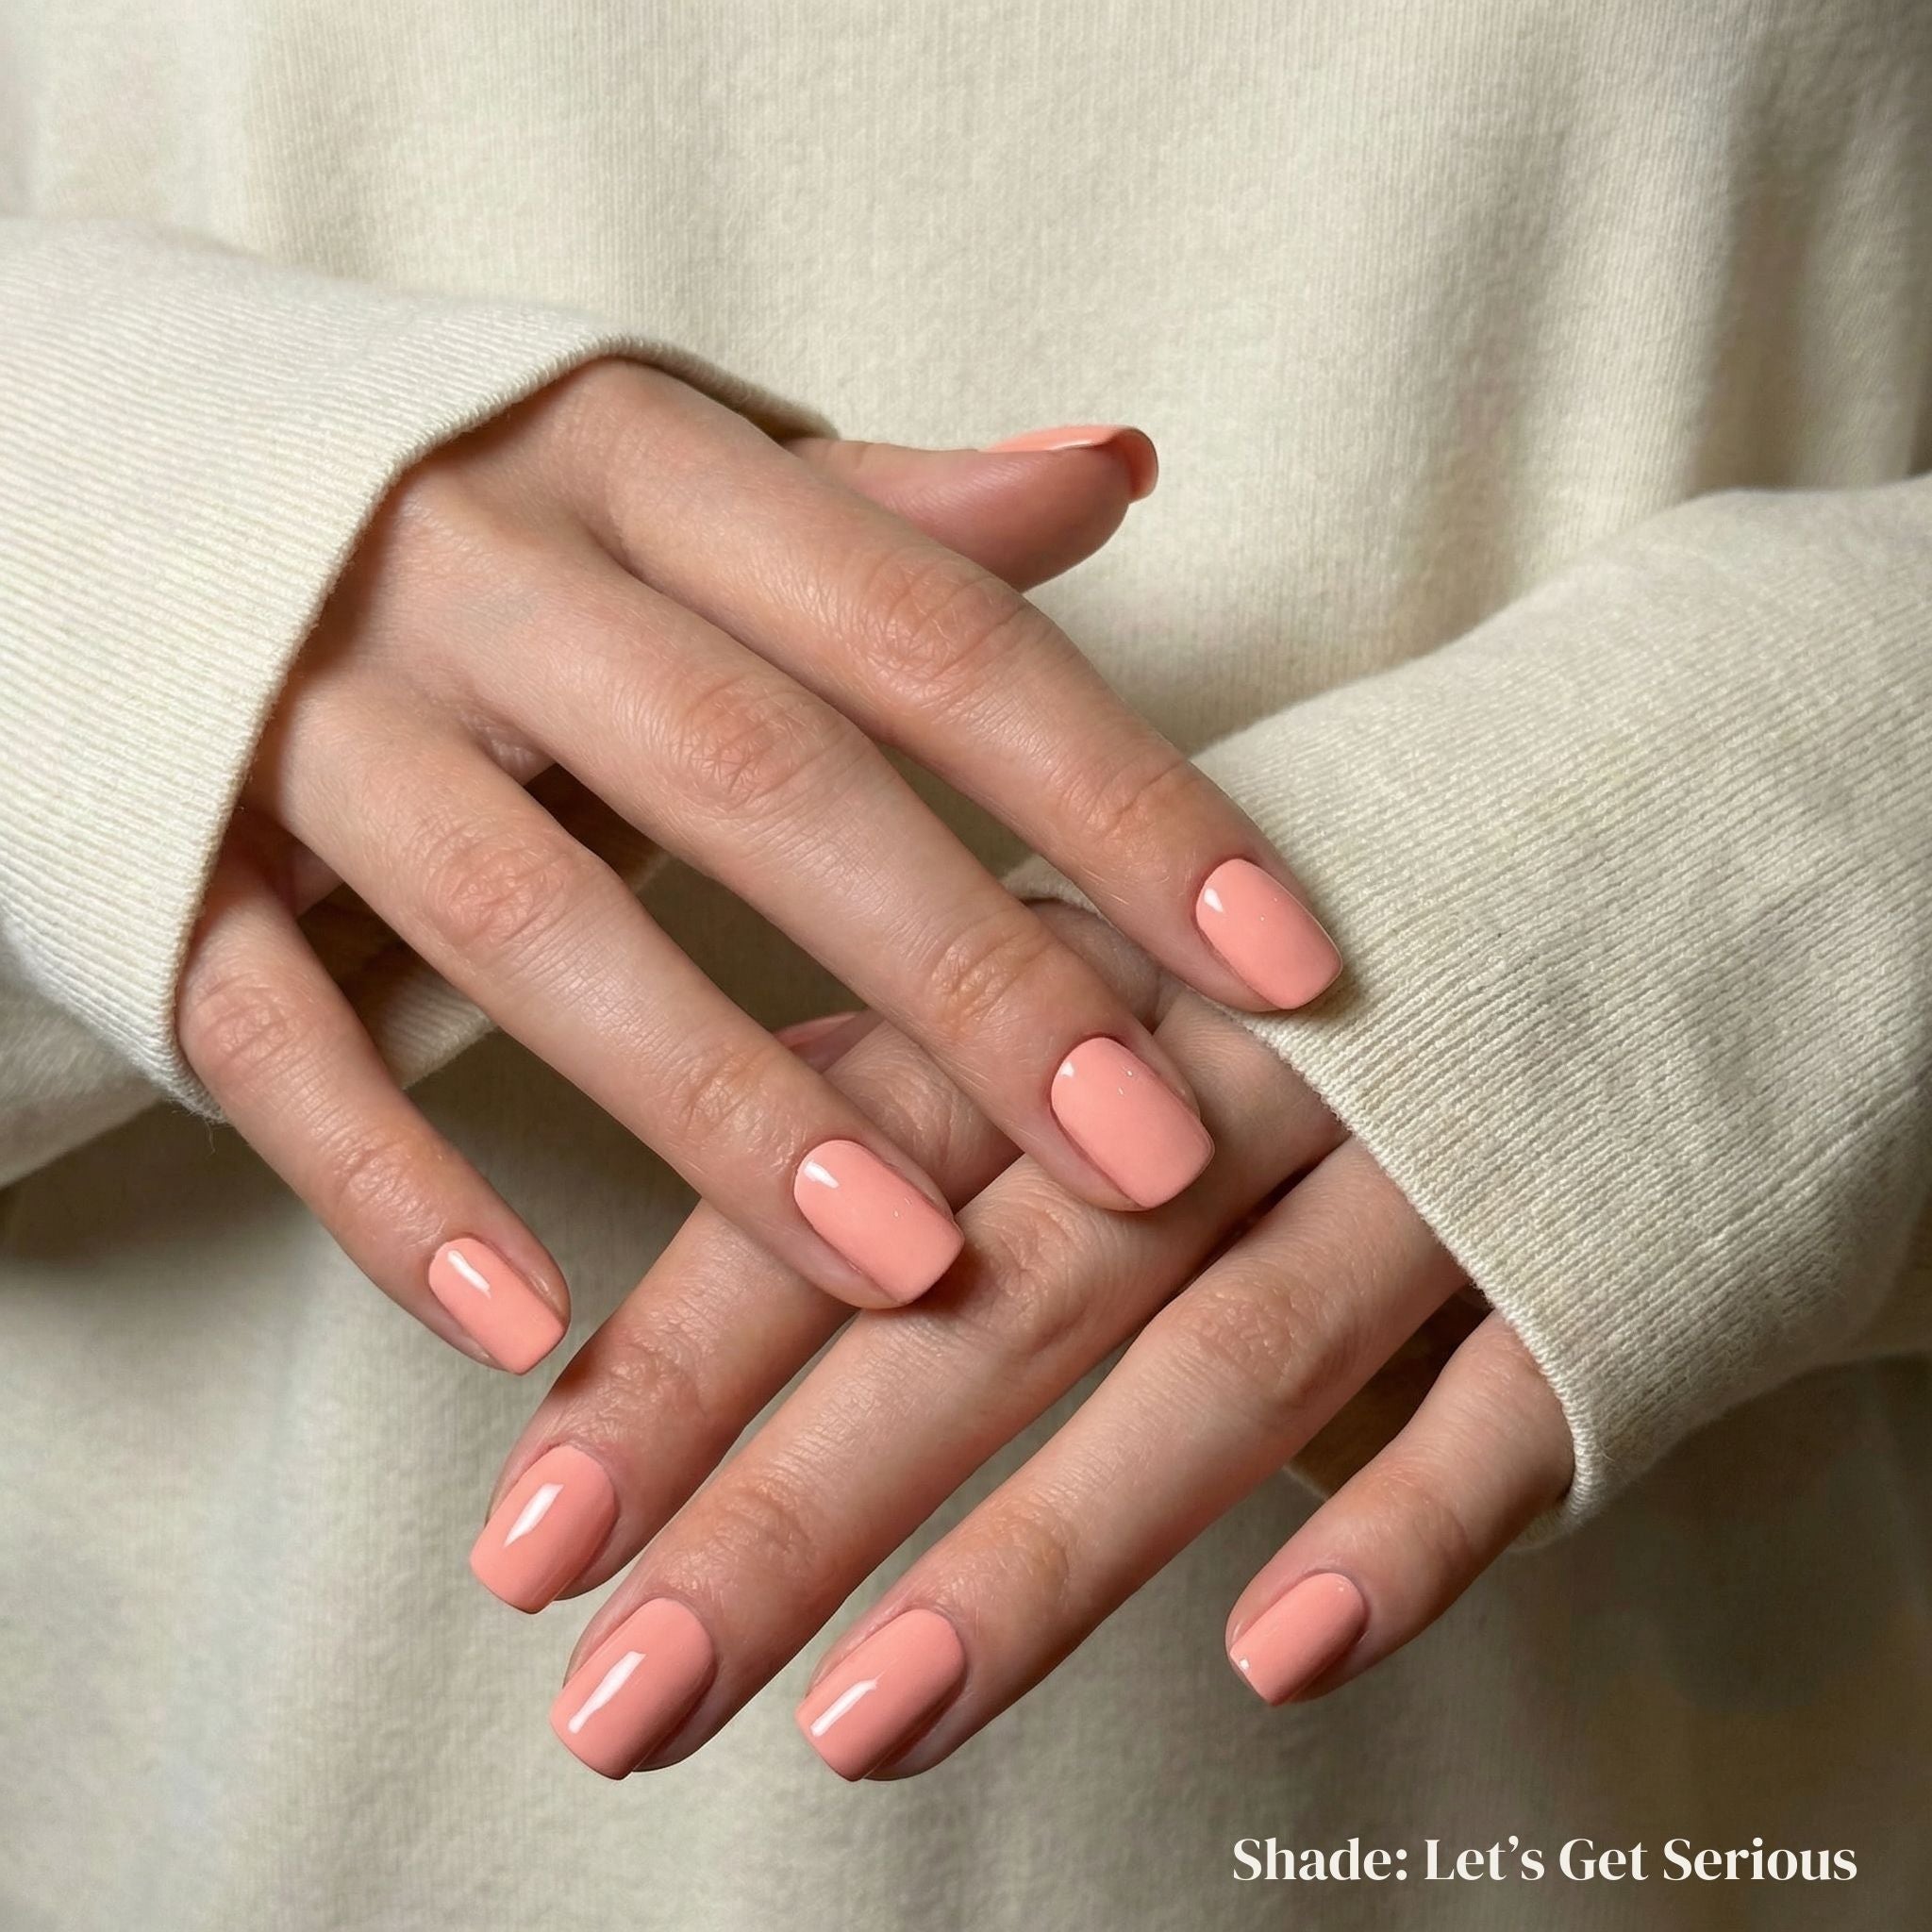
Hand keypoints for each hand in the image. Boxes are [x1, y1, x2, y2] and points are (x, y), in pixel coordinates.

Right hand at [174, 364, 1342, 1370]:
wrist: (110, 486)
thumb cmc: (492, 526)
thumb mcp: (684, 484)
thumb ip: (890, 512)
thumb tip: (1120, 468)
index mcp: (641, 470)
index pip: (930, 631)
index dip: (1121, 798)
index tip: (1291, 964)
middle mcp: (479, 570)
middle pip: (755, 775)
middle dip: (967, 974)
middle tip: (1149, 1161)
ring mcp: (308, 716)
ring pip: (528, 915)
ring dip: (723, 1107)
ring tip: (907, 1274)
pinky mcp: (174, 862)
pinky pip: (278, 1036)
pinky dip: (392, 1184)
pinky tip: (528, 1324)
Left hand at [476, 902, 1570, 1778]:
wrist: (1707, 793)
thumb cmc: (1358, 907)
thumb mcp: (1139, 924)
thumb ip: (960, 1048)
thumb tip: (771, 1191)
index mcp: (1098, 972)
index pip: (850, 1170)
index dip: (684, 1355)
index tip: (527, 1545)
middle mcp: (1236, 1062)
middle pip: (992, 1286)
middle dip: (790, 1502)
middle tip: (617, 1702)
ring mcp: (1430, 1144)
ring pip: (1221, 1352)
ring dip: (1045, 1548)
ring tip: (865, 1726)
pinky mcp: (1603, 1231)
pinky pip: (1509, 1393)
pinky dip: (1404, 1520)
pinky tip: (1282, 1661)